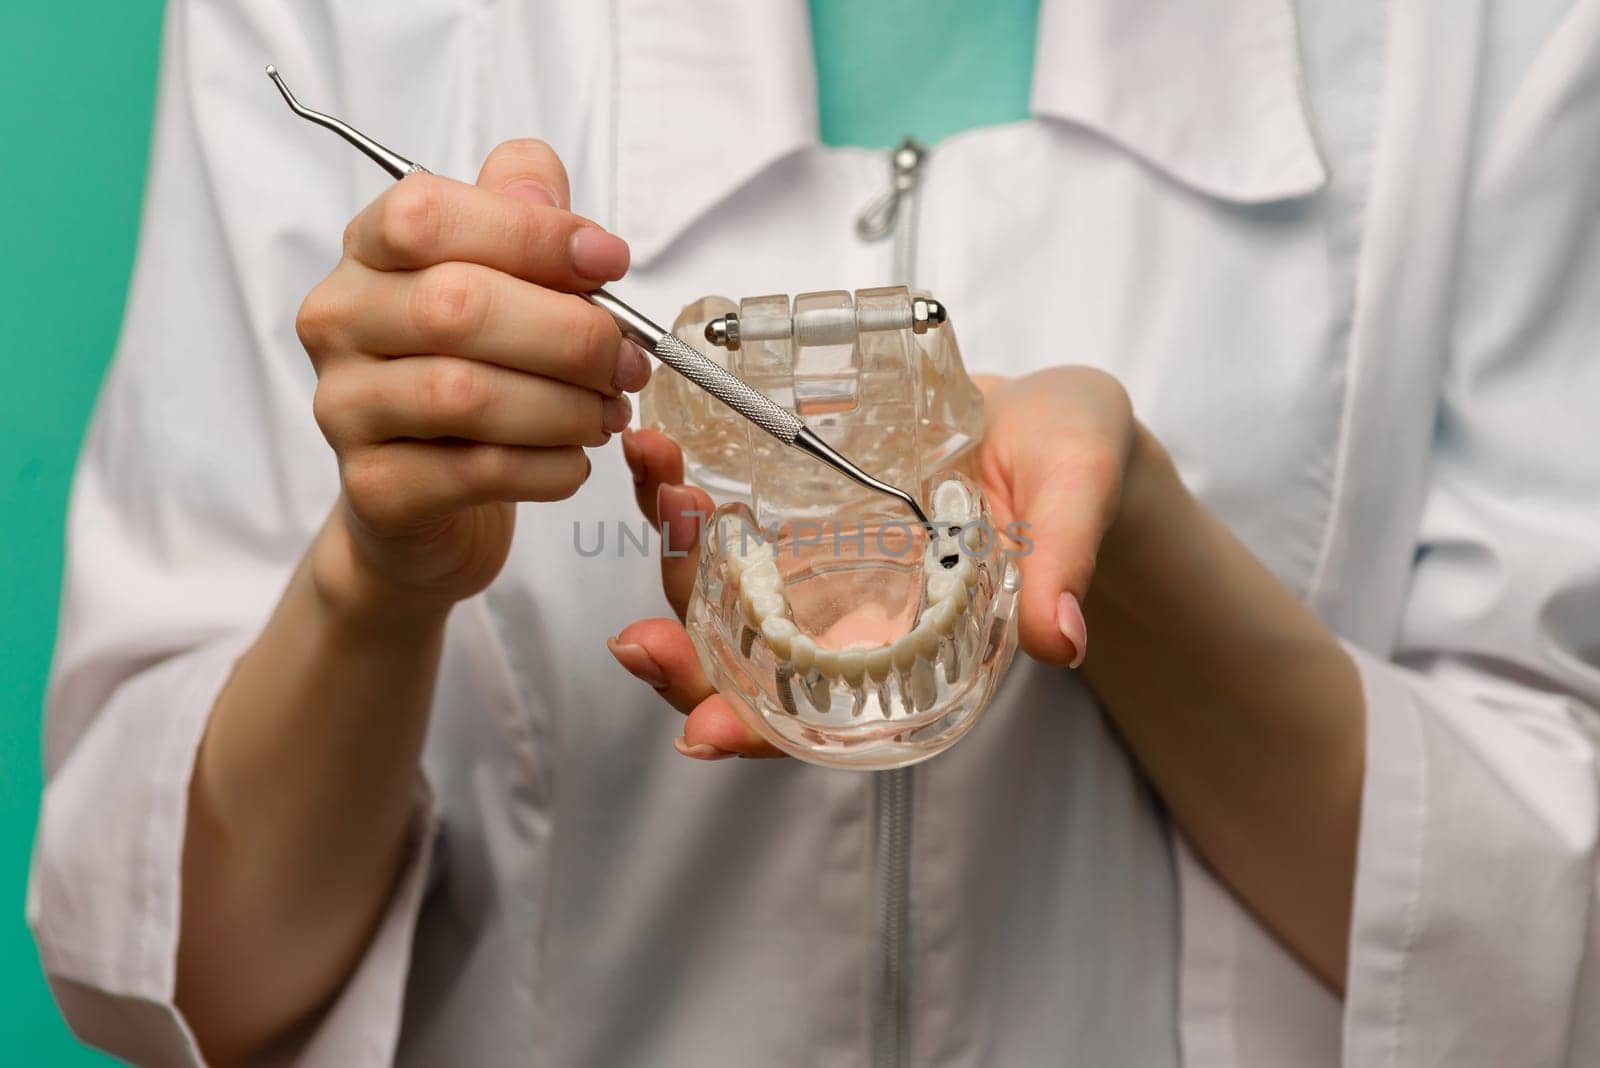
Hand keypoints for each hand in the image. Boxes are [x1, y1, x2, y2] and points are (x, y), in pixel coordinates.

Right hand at [297, 139, 650, 617]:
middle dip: (570, 334)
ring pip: (467, 394)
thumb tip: (550, 200)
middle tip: (628, 362)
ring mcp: (344, 407)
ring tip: (608, 413)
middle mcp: (340, 320)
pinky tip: (574, 460)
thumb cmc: (473, 373)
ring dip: (566, 406)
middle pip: (457, 306)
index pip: (427, 215)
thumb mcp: (500, 280)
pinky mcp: (374, 486)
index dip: (532, 234)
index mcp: (369, 252)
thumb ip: (520, 217)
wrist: (424, 502)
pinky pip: (478, 470)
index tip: (610, 262)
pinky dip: (549, 465)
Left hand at [608, 367, 1142, 758]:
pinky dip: (682, 487)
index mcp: (908, 646)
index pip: (820, 715)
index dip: (758, 735)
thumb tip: (1062, 639)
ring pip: (715, 582)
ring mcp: (814, 558)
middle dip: (681, 652)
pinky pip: (722, 509)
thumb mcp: (1078, 501)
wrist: (1051, 418)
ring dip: (669, 545)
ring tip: (649, 471)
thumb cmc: (1074, 469)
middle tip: (636, 631)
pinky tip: (657, 445)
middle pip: (741, 658)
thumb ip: (1065, 564)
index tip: (703, 735)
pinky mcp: (797, 498)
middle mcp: (845, 614)